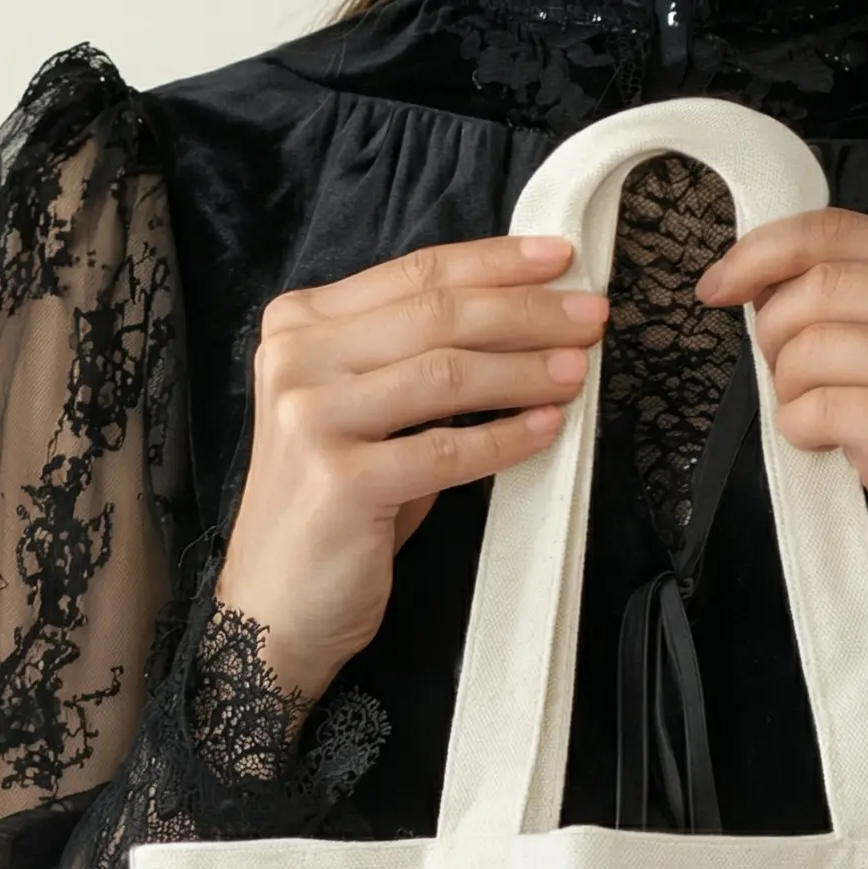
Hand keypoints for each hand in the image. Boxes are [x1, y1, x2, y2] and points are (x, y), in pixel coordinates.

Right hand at [215, 235, 608, 701]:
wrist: (275, 608)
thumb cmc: (336, 514)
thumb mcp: (367, 419)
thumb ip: (414, 364)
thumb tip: (519, 324)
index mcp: (300, 325)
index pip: (414, 275)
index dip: (495, 263)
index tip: (562, 259)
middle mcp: (297, 359)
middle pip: (435, 314)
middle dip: (526, 311)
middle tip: (592, 317)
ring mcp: (312, 417)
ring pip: (444, 373)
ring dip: (524, 370)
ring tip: (578, 371)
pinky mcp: (340, 481)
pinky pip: (446, 451)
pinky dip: (504, 440)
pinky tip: (547, 430)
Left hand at [697, 210, 867, 714]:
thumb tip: (769, 296)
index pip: (838, 230)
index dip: (762, 251)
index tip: (718, 285)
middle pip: (819, 282)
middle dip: (772, 332)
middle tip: (781, 382)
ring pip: (813, 345)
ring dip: (787, 389)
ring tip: (811, 422)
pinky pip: (824, 408)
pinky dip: (801, 429)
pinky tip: (824, 447)